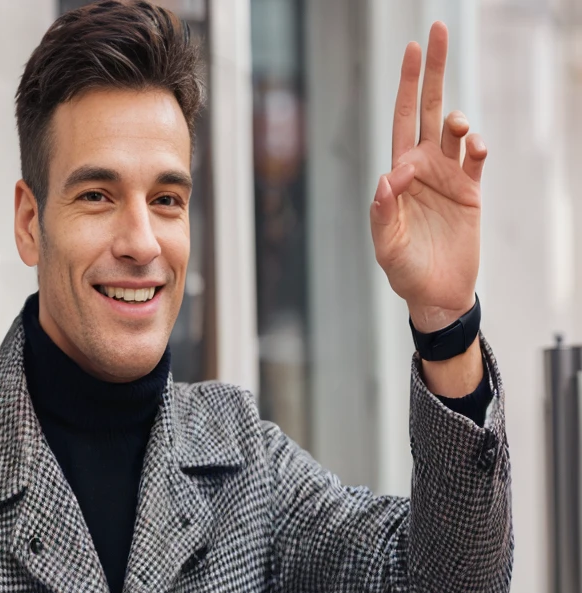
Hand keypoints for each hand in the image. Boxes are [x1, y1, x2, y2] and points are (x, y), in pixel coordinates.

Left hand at [371, 21, 487, 333]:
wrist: (436, 293)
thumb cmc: (403, 271)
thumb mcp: (385, 245)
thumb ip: (382, 212)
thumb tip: (388, 177)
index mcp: (398, 174)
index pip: (401, 119)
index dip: (406, 85)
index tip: (412, 49)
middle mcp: (423, 167)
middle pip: (428, 109)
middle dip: (432, 71)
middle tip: (436, 30)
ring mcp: (448, 176)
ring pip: (455, 129)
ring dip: (458, 118)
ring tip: (460, 125)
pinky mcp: (471, 191)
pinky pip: (477, 158)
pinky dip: (479, 146)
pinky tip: (476, 145)